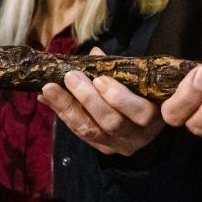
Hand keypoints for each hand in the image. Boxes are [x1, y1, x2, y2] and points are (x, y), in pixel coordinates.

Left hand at [39, 46, 164, 156]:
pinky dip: (62, 113)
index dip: (120, 97)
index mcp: (155, 115)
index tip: (100, 78)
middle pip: (112, 122)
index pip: (140, 112)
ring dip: (67, 107)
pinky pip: (79, 133)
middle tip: (70, 77)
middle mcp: (138, 135)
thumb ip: (119, 69)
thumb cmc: (143, 94)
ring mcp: (118, 144)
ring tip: (49, 88)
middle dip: (88, 99)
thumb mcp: (139, 80)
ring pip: (91, 130)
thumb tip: (93, 54)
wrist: (145, 126)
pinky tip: (46, 98)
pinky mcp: (102, 148)